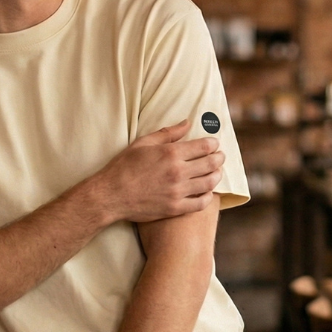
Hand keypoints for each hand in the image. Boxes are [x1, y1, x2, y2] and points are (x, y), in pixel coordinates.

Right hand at [92, 120, 224, 222]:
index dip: (213, 144)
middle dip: (219, 158)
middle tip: (220, 156)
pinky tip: (207, 192)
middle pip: (210, 164)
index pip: (204, 147)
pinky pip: (201, 203)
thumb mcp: (143, 143)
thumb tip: (187, 122)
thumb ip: (168, 133)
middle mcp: (178, 172)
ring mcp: (178, 192)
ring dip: (217, 176)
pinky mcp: (175, 208)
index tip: (214, 144)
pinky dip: (208, 197)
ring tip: (217, 172)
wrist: (110, 195)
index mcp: (171, 153)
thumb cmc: (124, 167)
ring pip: (209, 183)